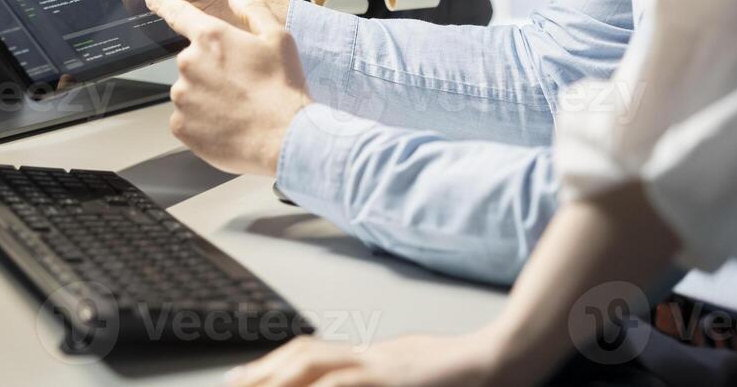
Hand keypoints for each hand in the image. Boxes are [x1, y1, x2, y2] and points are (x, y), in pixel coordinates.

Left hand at [146, 0, 309, 175]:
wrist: (283, 137)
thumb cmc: (282, 88)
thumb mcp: (279, 37)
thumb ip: (253, 10)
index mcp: (211, 37)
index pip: (178, 12)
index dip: (163, 3)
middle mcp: (189, 64)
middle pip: (192, 60)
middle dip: (211, 68)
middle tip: (240, 82)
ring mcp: (182, 96)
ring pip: (189, 90)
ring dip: (207, 95)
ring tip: (236, 105)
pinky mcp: (180, 125)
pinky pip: (186, 118)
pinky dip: (202, 120)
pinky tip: (227, 122)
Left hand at [225, 332, 496, 386]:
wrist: (501, 359)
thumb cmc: (465, 372)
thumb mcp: (412, 367)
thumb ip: (384, 372)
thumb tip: (355, 377)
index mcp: (375, 356)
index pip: (312, 354)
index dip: (274, 364)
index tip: (245, 377)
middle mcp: (372, 357)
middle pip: (304, 357)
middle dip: (264, 372)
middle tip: (234, 384)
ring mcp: (381, 369)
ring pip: (315, 367)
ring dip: (280, 379)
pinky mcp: (392, 379)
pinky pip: (344, 386)